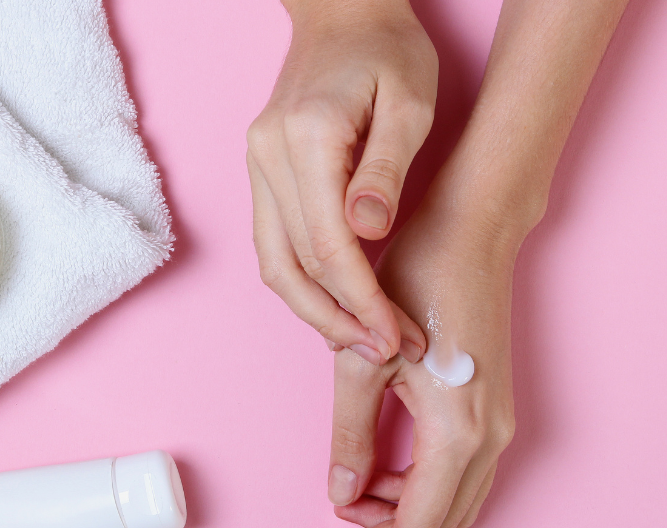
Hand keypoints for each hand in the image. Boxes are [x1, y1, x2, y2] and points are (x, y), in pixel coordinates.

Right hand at [247, 0, 435, 364]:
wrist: (344, 15)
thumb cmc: (387, 53)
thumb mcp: (410, 101)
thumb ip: (387, 168)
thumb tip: (368, 232)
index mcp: (308, 138)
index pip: (329, 246)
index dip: (363, 301)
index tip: (396, 337)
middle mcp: (268, 156)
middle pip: (293, 266)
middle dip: (340, 321)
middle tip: (384, 354)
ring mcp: (256, 165)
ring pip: (273, 264)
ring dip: (315, 313)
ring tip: (361, 342)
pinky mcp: (261, 173)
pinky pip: (273, 245)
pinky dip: (302, 284)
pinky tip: (336, 307)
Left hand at [310, 168, 541, 527]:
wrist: (473, 228)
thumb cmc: (417, 279)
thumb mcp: (362, 361)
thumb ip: (352, 434)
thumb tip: (342, 492)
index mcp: (458, 431)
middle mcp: (488, 436)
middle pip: (437, 524)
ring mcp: (497, 421)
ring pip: (451, 502)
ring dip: (403, 517)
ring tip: (348, 510)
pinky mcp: (491, 405)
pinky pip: (460, 473)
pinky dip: (421, 489)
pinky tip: (382, 475)